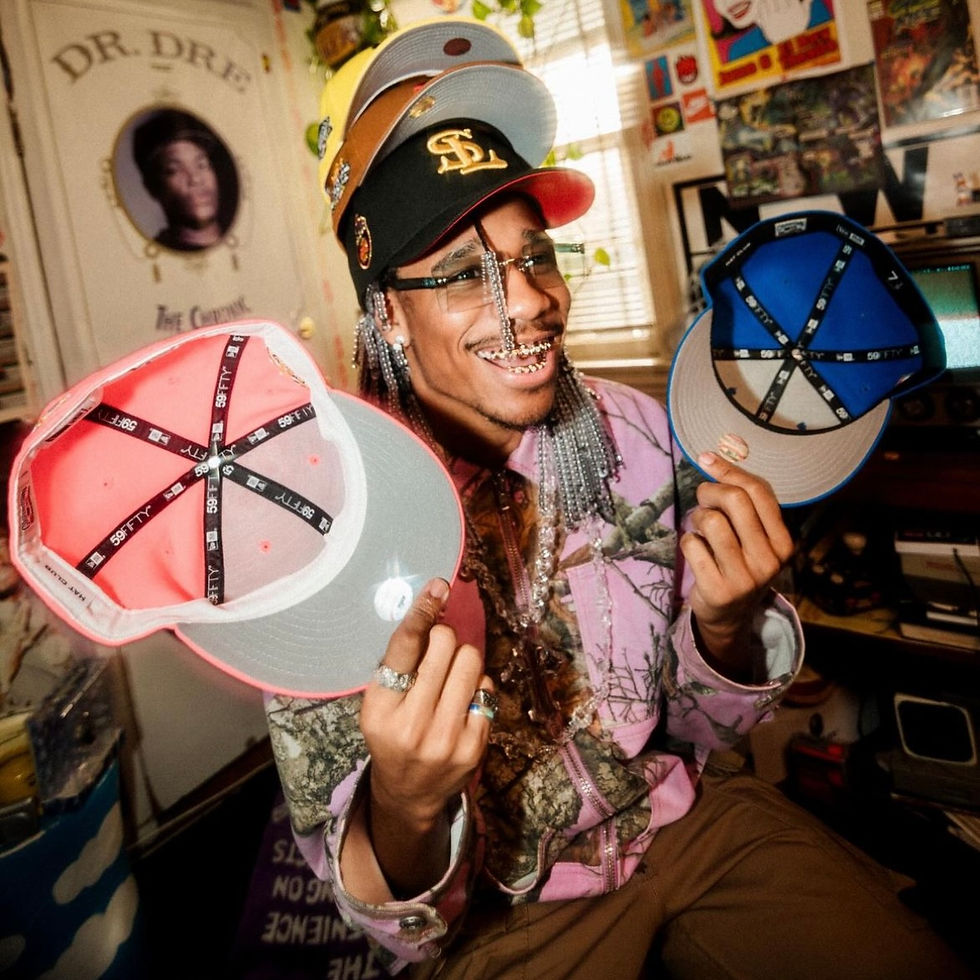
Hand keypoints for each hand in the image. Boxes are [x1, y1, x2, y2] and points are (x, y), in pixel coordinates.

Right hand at [359, 578, 492, 895]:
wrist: (410, 793)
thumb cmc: (392, 734)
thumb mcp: (380, 703)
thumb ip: (401, 663)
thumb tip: (431, 609)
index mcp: (380, 708)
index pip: (404, 647)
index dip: (423, 612)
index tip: (438, 587)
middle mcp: (411, 724)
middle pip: (445, 646)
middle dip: (445, 637)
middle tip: (439, 650)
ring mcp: (446, 738)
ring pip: (471, 661)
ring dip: (463, 657)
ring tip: (451, 675)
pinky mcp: (474, 747)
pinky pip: (487, 688)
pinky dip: (476, 684)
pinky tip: (462, 700)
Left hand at [679, 452, 794, 677]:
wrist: (728, 616)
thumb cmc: (738, 563)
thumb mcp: (753, 537)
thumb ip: (742, 503)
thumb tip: (710, 458)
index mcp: (783, 543)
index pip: (759, 492)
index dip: (729, 471)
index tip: (707, 460)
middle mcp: (769, 560)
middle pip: (735, 501)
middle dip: (710, 491)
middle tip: (702, 498)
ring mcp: (745, 578)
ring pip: (711, 521)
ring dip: (698, 517)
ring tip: (700, 528)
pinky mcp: (719, 590)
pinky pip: (691, 545)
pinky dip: (688, 541)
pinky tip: (696, 551)